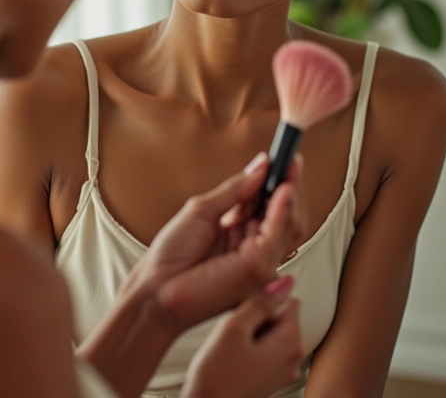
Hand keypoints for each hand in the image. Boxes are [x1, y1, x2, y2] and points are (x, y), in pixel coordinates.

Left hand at [126, 152, 302, 333]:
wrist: (156, 288)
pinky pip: (277, 236)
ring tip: (287, 167)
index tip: (285, 157)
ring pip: (289, 224)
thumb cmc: (172, 255)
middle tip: (290, 158)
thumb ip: (235, 190)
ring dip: (290, 192)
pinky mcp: (258, 269)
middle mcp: (254, 247)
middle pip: (285, 214)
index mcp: (240, 232)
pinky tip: (283, 189)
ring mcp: (260, 260)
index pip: (270, 204)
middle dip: (289, 184)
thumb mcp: (203, 209)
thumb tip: (261, 165)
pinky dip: (283, 210)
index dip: (279, 181)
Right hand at [182, 275, 304, 397]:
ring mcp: (280, 370)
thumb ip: (260, 301)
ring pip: (268, 331)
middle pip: (279, 316)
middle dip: (257, 314)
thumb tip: (283, 282)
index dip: (263, 297)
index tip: (245, 308)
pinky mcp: (267, 377)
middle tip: (235, 327)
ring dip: (251, 329)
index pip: (288, 299)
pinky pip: (262, 347)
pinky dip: (248, 344)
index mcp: (290, 344)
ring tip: (231, 341)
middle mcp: (292, 359)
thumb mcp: (234, 328)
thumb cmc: (216, 379)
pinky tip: (230, 353)